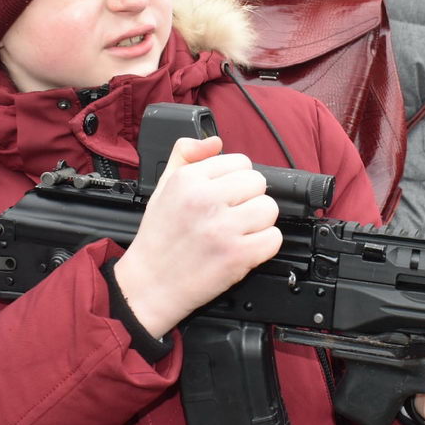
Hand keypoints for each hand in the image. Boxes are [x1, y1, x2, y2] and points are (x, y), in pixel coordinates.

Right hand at [114, 136, 281, 336]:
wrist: (150, 284)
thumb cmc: (159, 237)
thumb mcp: (163, 187)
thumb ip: (186, 155)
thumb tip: (215, 140)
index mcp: (188, 179)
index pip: (240, 161)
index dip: (235, 179)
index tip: (224, 195)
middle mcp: (205, 200)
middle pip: (258, 183)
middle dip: (248, 199)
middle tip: (231, 215)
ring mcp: (223, 228)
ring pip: (269, 209)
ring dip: (258, 222)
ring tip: (237, 231)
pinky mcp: (237, 255)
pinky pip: (273, 239)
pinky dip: (264, 245)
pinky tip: (244, 248)